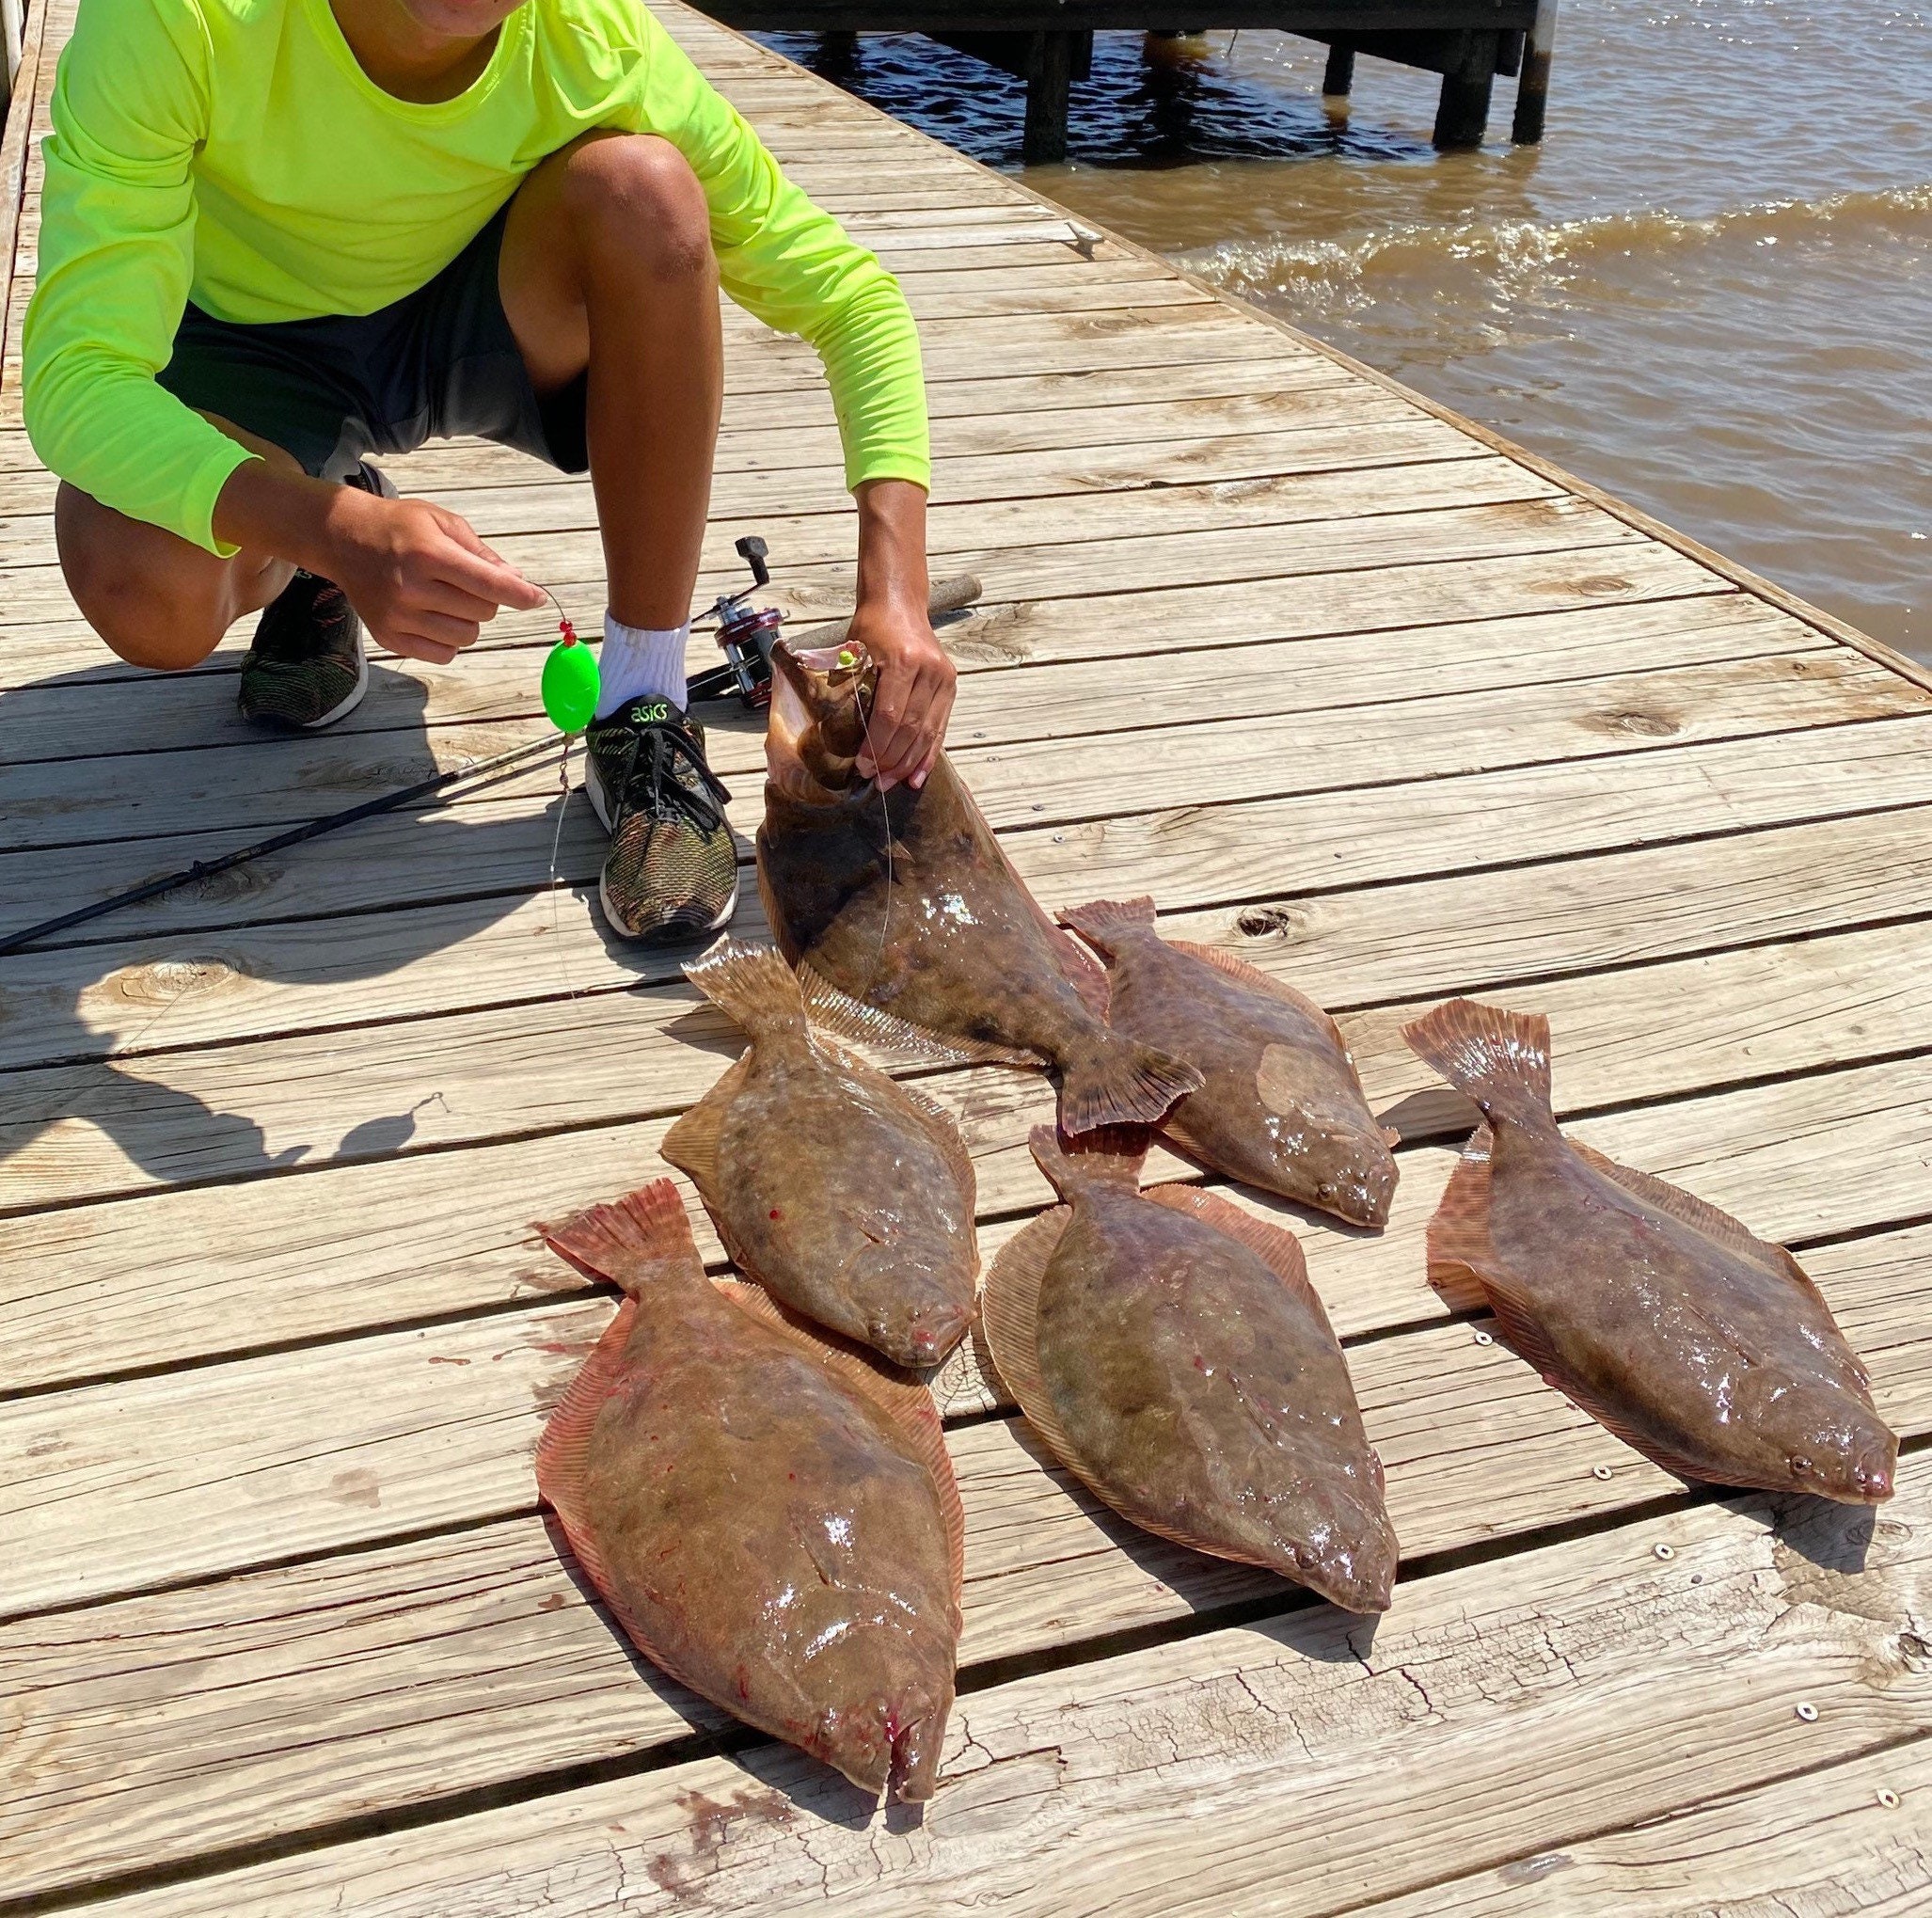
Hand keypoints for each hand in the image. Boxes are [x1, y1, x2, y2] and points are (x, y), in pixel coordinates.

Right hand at [317, 488, 547, 663]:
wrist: (343, 540)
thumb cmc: (400, 528)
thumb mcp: (442, 523)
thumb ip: (482, 553)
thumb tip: (516, 581)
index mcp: (428, 554)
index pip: (488, 584)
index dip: (520, 594)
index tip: (538, 599)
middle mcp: (411, 588)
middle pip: (483, 612)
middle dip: (487, 599)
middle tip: (465, 582)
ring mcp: (398, 616)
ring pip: (467, 636)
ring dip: (468, 620)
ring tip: (447, 598)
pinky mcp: (389, 637)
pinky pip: (444, 654)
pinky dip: (449, 640)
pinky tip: (434, 617)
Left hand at [849, 593, 954, 791]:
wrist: (900, 605)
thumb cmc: (872, 629)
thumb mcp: (855, 654)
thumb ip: (854, 690)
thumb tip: (845, 737)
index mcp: (904, 660)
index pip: (890, 715)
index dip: (877, 745)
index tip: (863, 765)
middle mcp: (929, 670)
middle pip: (911, 728)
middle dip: (892, 760)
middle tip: (875, 780)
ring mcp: (944, 678)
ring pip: (928, 732)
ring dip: (909, 763)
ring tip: (892, 783)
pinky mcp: (951, 686)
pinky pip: (941, 727)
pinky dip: (929, 754)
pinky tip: (918, 776)